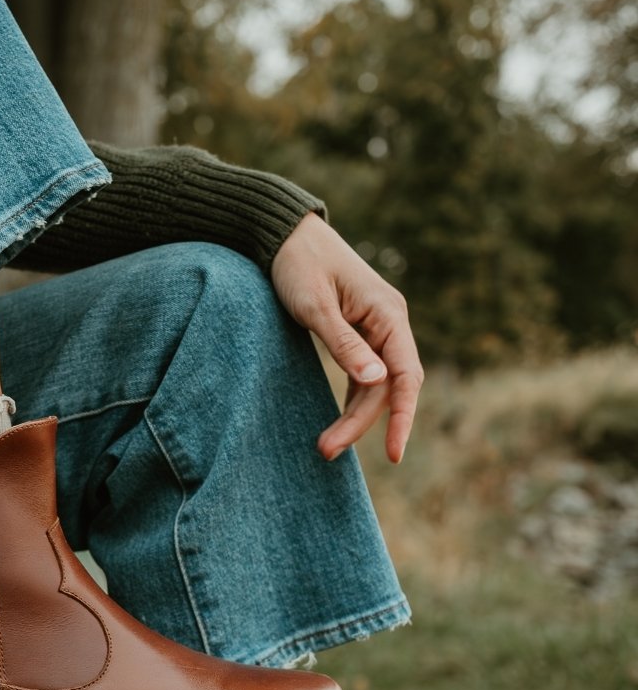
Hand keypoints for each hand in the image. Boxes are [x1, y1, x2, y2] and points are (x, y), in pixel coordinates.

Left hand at [270, 213, 422, 463]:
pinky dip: (352, 399)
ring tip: (324, 446)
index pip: (405, 375)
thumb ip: (344, 344)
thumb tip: (377, 382)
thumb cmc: (297, 265)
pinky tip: (338, 422)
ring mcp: (376, 328)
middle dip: (360, 423)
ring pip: (374, 385)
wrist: (284, 235)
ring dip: (353, 417)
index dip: (403, 417)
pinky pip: (363, 375)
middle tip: (325, 451)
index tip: (394, 454)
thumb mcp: (315, 306)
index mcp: (388, 314)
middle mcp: (389, 323)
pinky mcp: (359, 333)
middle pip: (387, 387)